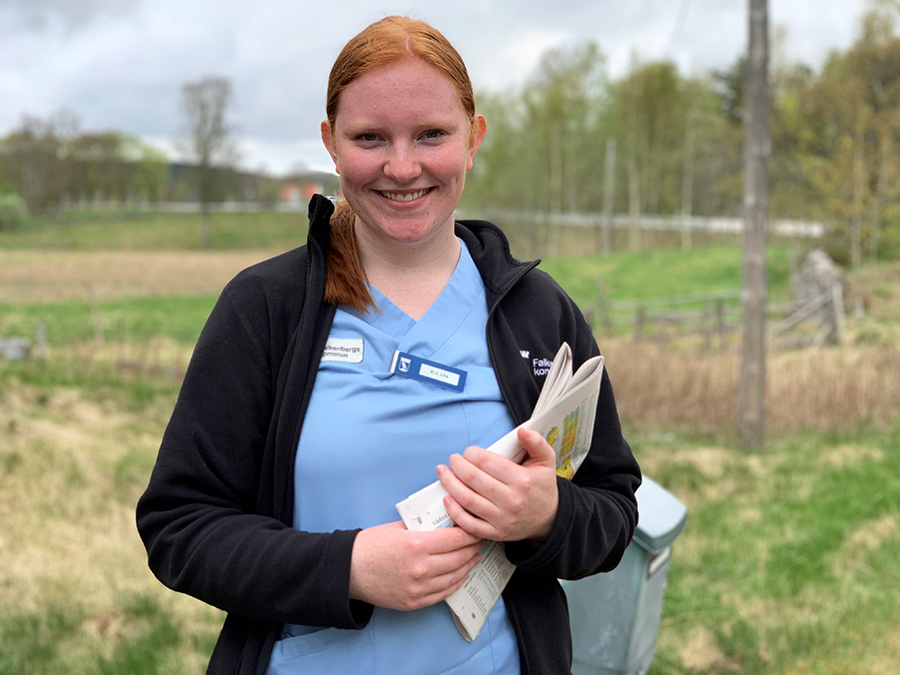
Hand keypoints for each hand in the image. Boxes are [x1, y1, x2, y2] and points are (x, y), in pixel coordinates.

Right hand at [348, 520, 482, 610]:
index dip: (471, 534)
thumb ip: (424, 526)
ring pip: (455, 576)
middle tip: (480, 541)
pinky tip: (461, 574)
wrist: (349, 571)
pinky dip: (456, 582)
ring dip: (468, 565)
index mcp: (417, 545)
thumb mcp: (399, 527)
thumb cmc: (371, 545)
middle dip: (473, 548)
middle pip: (460, 558)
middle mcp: (421, 568)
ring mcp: (418, 588)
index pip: (457, 539)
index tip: (477, 529)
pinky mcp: (414, 602)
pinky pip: (444, 593)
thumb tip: (448, 523)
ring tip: (474, 557)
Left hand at [437, 428, 558, 544]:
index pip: (488, 462)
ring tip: (443, 473)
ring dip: (450, 484)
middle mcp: (511, 500)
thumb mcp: (546, 461)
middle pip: (474, 479)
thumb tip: (522, 431)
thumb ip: (537, 443)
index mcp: (522, 480)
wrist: (549, 519)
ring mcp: (502, 519)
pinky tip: (447, 498)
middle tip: (453, 459)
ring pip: (468, 500)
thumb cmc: (542, 487)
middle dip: (458, 465)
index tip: (468, 452)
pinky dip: (454, 511)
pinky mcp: (495, 533)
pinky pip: (469, 524)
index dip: (472, 454)